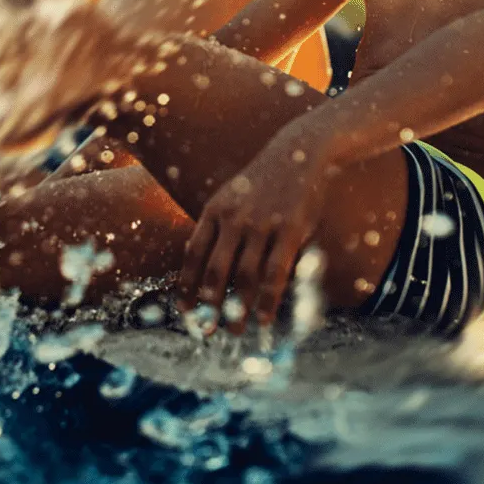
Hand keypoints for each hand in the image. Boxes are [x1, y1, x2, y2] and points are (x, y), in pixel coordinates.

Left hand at [177, 132, 330, 334]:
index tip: (183, 310)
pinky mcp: (289, 231)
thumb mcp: (231, 197)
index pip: (193, 254)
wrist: (299, 152)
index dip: (186, 284)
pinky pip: (275, 273)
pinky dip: (268, 301)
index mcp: (214, 210)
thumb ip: (216, 228)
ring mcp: (261, 224)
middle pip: (215, 271)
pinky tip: (264, 319)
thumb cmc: (263, 182)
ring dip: (238, 309)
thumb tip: (199, 267)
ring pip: (245, 277)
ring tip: (234, 331)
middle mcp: (234, 218)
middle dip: (208, 305)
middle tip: (205, 332)